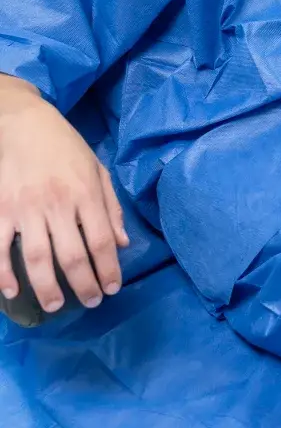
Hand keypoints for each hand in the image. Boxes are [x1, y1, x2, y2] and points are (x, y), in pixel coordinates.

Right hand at [0, 82, 128, 312]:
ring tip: (54, 305)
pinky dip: (3, 273)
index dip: (108, 269)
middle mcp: (58, 203)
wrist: (24, 122)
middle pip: (72, 255)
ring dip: (46, 287)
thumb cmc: (65, 146)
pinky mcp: (1, 209)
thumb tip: (121, 244)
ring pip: (37, 257)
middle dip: (83, 285)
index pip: (101, 240)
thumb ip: (111, 207)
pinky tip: (12, 291)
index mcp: (85, 193)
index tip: (111, 289)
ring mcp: (26, 208)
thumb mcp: (97, 169)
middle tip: (89, 302)